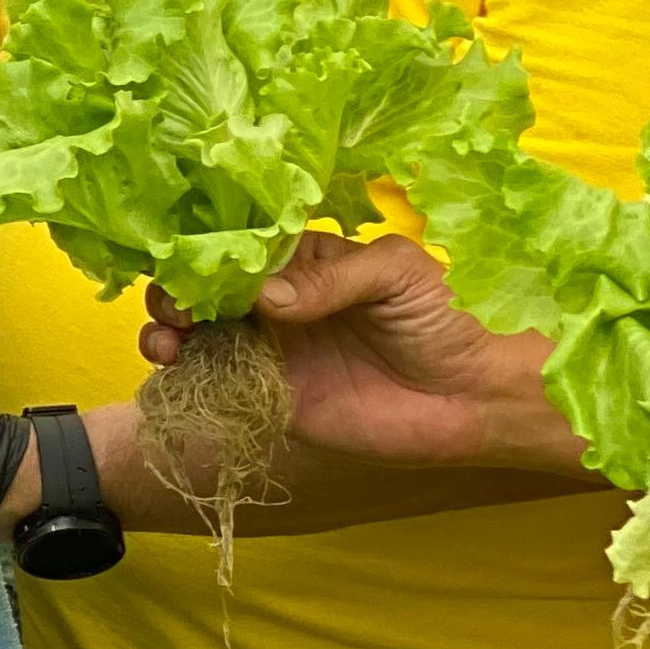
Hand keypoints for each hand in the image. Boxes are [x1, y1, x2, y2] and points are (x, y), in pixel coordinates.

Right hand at [143, 232, 571, 475]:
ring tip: (167, 342)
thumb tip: (265, 296)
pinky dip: (188, 376)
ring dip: (167, 331)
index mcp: (303, 261)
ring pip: (199, 335)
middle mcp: (278, 303)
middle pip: (205, 290)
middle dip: (175, 292)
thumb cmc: (449, 316)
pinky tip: (176, 370)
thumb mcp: (394, 273)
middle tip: (176, 309)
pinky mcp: (278, 400)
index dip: (203, 252)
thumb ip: (330, 277)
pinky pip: (220, 385)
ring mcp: (274, 352)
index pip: (237, 247)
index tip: (185, 264)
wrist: (482, 396)